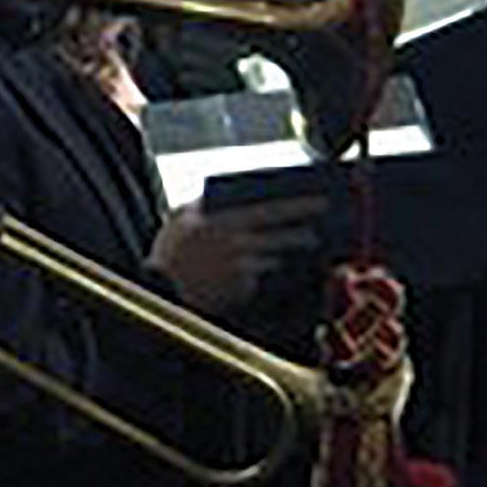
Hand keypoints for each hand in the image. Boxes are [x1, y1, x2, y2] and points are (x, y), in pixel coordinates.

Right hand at [147, 195, 326, 313]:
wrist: (160, 291)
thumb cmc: (169, 251)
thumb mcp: (179, 218)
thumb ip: (205, 205)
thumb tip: (232, 195)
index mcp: (218, 220)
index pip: (266, 209)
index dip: (295, 204)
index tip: (317, 197)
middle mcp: (232, 242)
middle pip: (277, 230)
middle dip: (302, 222)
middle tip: (325, 217)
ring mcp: (239, 265)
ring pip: (275, 251)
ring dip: (292, 244)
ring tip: (310, 239)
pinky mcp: (241, 286)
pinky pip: (263, 272)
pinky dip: (271, 265)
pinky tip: (281, 261)